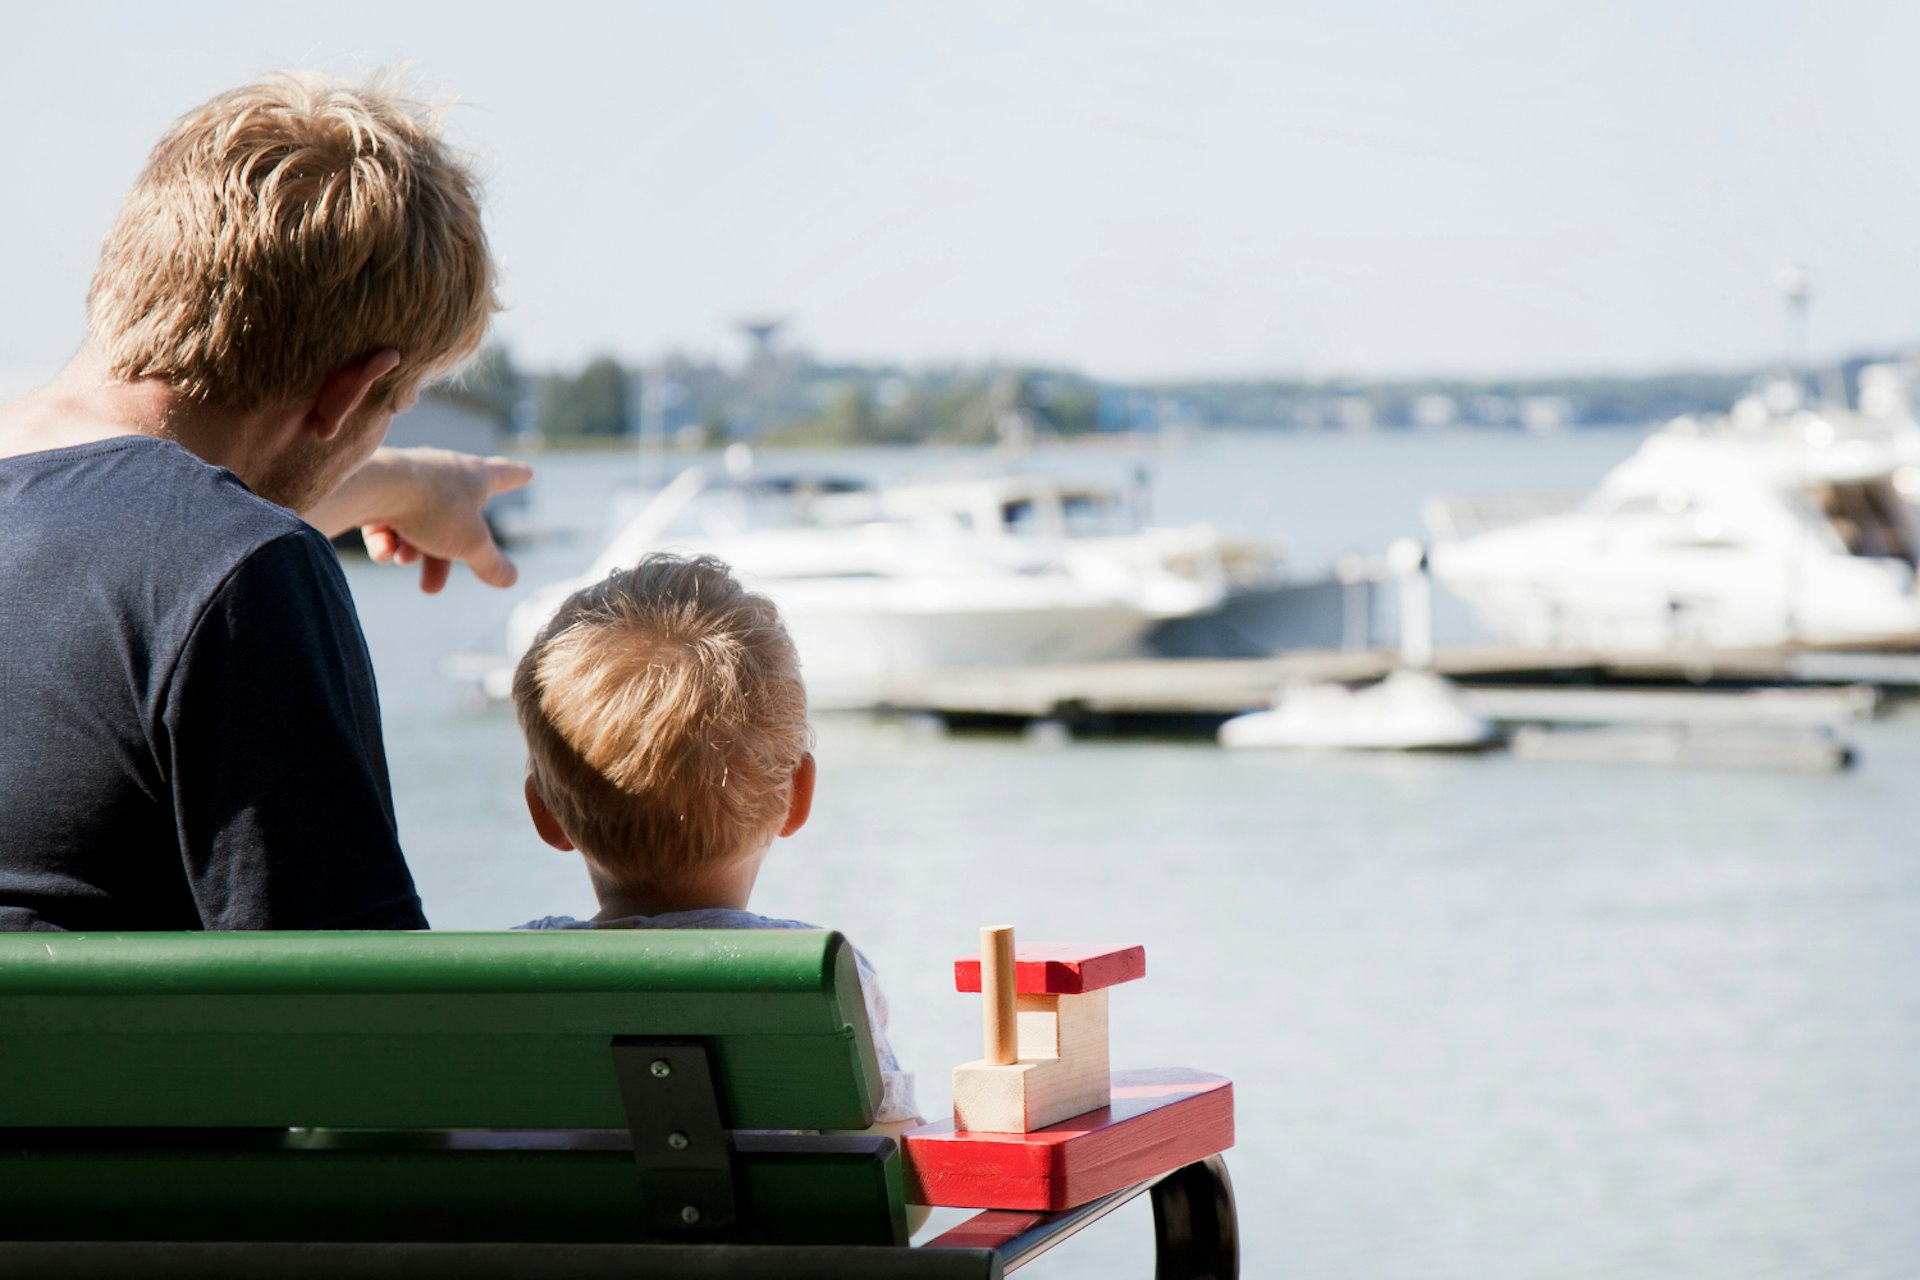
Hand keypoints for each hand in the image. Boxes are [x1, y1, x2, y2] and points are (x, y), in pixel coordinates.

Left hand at [341, 448, 533, 593]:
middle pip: (454, 521)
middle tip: (432, 589)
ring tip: (403, 559)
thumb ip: (491, 564)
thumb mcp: (471, 543)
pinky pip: (389, 521)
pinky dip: (386, 540)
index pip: (505, 475)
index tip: (527, 472)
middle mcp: (444, 472)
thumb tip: (511, 580)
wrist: (374, 488)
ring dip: (412, 551)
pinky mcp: (379, 489)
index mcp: (476, 477)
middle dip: (441, 558)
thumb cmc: (433, 507)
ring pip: (419, 525)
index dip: (518, 476)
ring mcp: (410, 479)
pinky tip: (383, 550)